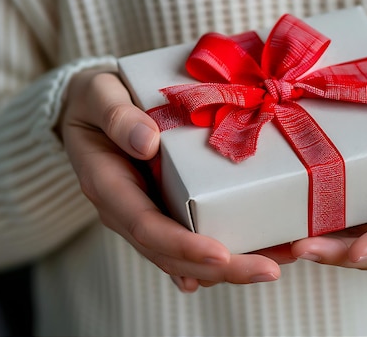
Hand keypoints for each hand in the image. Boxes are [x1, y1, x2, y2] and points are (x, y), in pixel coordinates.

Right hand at [60, 70, 283, 290]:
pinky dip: (217, 257)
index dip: (183, 245)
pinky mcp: (163, 209)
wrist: (90, 108)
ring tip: (276, 265)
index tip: (221, 255)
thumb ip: (117, 117)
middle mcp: (127, 210)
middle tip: (269, 271)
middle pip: (172, 253)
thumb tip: (147, 142)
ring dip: (230, 266)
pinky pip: (189, 240)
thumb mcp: (98, 95)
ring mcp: (146, 213)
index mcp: (108, 185)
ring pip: (184, 255)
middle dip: (221, 268)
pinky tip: (247, 266)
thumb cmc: (96, 98)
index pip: (146, 227)